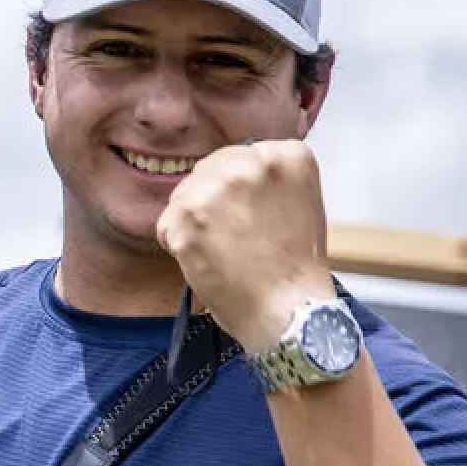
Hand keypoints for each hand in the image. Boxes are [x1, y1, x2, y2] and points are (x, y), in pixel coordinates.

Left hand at [155, 140, 334, 354]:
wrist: (288, 309)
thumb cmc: (295, 263)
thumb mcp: (299, 200)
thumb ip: (267, 176)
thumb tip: (229, 165)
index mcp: (286, 155)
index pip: (239, 156)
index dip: (238, 189)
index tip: (253, 213)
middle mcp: (251, 164)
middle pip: (207, 170)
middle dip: (212, 201)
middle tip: (236, 236)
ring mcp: (216, 189)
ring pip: (184, 196)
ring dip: (193, 222)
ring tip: (225, 250)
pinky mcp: (186, 217)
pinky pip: (167, 224)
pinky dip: (178, 243)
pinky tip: (207, 260)